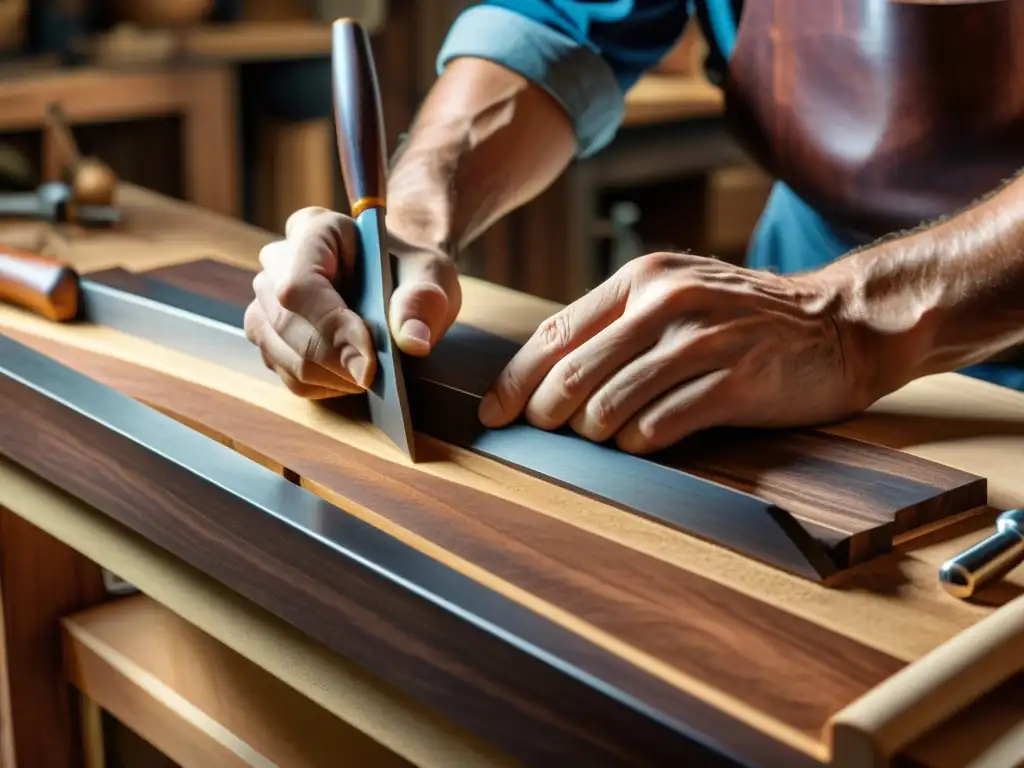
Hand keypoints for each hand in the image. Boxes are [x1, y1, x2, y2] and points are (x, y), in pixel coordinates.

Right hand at [244, 206, 460, 397]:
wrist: (399, 280)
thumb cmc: (410, 271)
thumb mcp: (431, 275)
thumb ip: (422, 302)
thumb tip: (413, 341)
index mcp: (315, 229)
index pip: (300, 284)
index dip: (330, 326)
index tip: (369, 362)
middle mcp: (278, 261)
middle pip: (286, 323)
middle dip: (334, 360)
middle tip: (375, 377)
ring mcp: (266, 300)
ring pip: (281, 353)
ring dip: (330, 376)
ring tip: (370, 374)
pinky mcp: (269, 336)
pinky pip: (287, 373)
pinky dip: (323, 385)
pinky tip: (352, 375)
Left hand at [477, 252, 868, 452]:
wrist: (840, 322)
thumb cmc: (744, 318)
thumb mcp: (677, 296)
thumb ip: (618, 326)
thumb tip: (546, 377)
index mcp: (643, 278)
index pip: (557, 333)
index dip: (517, 379)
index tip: (495, 412)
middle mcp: (668, 302)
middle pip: (574, 373)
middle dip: (546, 412)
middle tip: (544, 432)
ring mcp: (703, 340)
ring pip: (611, 405)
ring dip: (595, 432)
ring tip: (604, 436)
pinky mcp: (736, 380)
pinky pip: (660, 426)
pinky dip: (639, 443)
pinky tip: (644, 441)